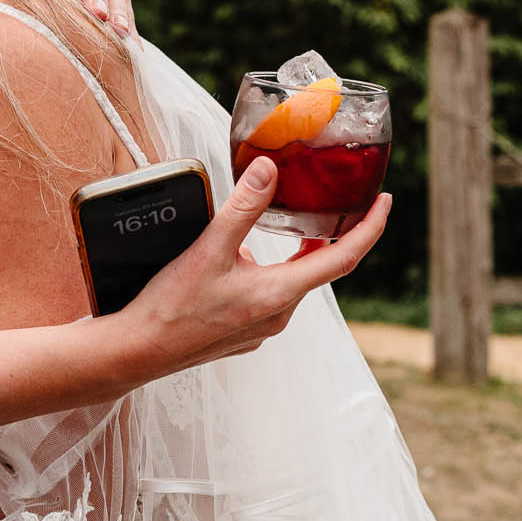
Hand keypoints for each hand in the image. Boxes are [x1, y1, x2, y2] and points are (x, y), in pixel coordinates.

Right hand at [122, 158, 387, 372]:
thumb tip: (269, 169)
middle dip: (329, 234)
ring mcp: (262, 327)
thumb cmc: (170, 307)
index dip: (370, 227)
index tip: (384, 201)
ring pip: (292, 281)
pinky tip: (244, 258)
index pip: (344, 258)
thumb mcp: (208, 248)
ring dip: (294, 253)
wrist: (136, 351)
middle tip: (336, 202)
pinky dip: (270, 271)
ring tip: (289, 221)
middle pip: (319, 268)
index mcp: (280, 294)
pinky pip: (270, 295)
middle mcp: (279, 315)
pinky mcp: (244, 332)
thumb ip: (243, 207)